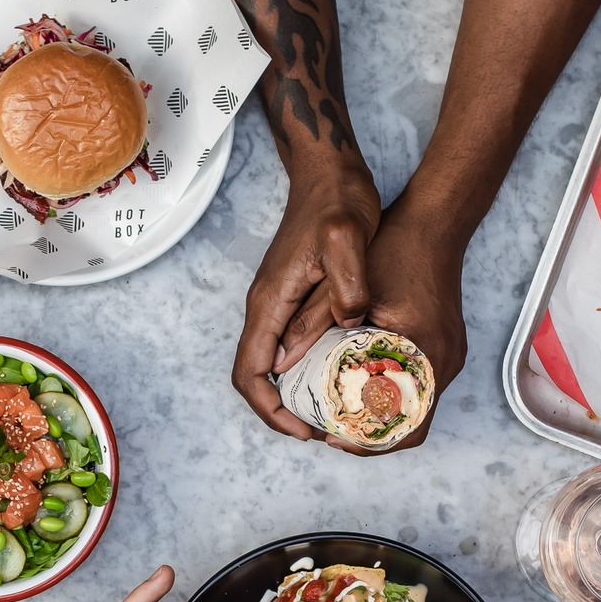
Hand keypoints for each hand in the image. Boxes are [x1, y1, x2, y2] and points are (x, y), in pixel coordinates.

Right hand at [236, 160, 381, 440]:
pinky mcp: (291, 298)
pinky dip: (304, 372)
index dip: (270, 409)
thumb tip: (350, 325)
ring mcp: (276, 303)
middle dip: (281, 411)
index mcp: (270, 301)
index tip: (303, 428)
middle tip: (322, 430)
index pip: (250, 371)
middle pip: (255, 376)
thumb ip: (347, 282)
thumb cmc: (337, 201)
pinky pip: (287, 347)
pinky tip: (337, 376)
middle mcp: (265, 307)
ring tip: (331, 412)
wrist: (328, 171)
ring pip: (271, 364)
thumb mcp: (349, 237)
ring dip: (292, 395)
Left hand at [273, 186, 467, 454]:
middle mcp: (445, 362)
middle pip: (411, 426)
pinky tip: (364, 386)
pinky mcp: (448, 348)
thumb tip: (277, 363)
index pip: (403, 426)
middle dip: (369, 436)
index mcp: (425, 351)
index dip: (365, 442)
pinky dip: (393, 396)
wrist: (437, 222)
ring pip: (416, 409)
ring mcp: (451, 357)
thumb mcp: (348, 285)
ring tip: (342, 413)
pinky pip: (421, 387)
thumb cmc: (397, 247)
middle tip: (331, 432)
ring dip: (381, 416)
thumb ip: (312, 325)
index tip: (332, 438)